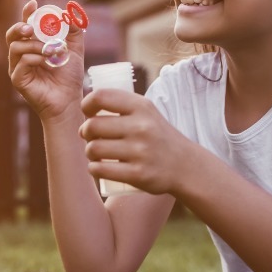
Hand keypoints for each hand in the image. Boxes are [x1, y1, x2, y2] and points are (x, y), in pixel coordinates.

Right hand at [7, 0, 85, 123]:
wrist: (69, 101)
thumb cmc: (69, 77)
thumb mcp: (75, 50)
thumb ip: (73, 31)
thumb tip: (70, 12)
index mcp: (33, 45)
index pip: (25, 25)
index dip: (27, 13)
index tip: (33, 4)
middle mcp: (22, 55)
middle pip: (12, 34)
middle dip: (20, 27)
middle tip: (31, 28)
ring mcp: (18, 68)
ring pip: (15, 48)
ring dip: (34, 46)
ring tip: (51, 51)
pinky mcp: (18, 80)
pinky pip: (20, 64)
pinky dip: (33, 59)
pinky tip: (45, 62)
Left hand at [79, 89, 193, 194]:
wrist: (186, 166)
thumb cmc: (158, 137)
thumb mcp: (147, 112)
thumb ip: (122, 105)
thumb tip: (86, 106)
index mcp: (142, 107)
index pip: (101, 96)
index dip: (87, 105)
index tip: (88, 113)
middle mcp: (141, 127)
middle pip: (92, 126)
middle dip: (85, 132)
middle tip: (91, 137)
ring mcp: (140, 151)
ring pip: (93, 149)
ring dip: (89, 152)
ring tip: (96, 154)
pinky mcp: (138, 174)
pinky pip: (100, 169)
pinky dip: (94, 169)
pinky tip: (98, 167)